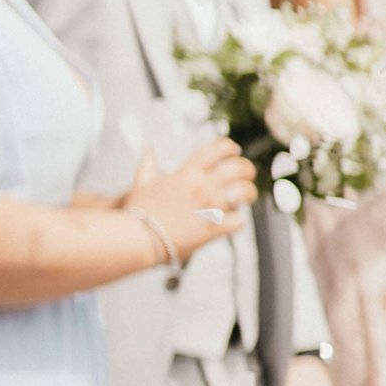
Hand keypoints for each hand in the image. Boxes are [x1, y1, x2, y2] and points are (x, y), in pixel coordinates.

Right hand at [130, 133, 252, 258]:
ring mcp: (210, 206)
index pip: (215, 149)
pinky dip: (238, 222)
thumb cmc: (138, 212)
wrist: (138, 238)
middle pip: (238, 167)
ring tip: (245, 198)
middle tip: (247, 176)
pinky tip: (232, 223)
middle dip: (247, 170)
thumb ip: (147, 166)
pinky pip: (239, 221)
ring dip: (248, 194)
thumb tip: (147, 150)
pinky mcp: (214, 228)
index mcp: (187, 173)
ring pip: (244, 192)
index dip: (229, 147)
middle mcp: (202, 186)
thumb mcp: (141, 184)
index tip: (234, 151)